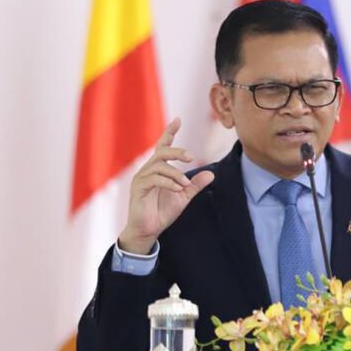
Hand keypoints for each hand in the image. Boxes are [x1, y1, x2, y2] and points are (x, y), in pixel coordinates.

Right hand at [118, 118, 214, 253]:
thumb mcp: (183, 197)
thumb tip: (212, 174)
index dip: (169, 132)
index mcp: (158, 169)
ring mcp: (141, 178)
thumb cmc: (162, 212)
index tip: (178, 120)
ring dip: (175, 173)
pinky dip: (168, 183)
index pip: (162, 146)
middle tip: (192, 157)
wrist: (148, 230)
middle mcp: (148, 170)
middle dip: (177, 152)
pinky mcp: (138, 189)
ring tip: (185, 184)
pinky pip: (154, 179)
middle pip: (161, 152)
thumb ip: (195, 185)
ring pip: (159, 165)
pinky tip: (178, 189)